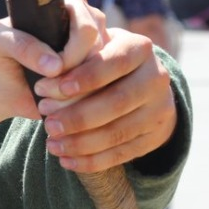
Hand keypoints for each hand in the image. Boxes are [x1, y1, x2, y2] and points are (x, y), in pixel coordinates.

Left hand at [0, 0, 100, 120]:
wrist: (4, 89)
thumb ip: (20, 44)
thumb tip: (55, 66)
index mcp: (66, 6)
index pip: (87, 26)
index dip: (73, 52)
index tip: (51, 70)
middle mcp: (88, 25)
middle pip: (100, 53)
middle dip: (72, 75)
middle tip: (42, 88)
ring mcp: (97, 52)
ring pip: (103, 77)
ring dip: (73, 95)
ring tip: (43, 99)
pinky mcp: (99, 79)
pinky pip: (100, 96)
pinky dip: (77, 106)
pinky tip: (54, 108)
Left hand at [32, 23, 177, 171]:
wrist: (140, 82)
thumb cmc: (100, 60)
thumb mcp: (91, 47)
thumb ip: (75, 52)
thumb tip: (48, 65)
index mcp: (139, 49)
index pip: (115, 62)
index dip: (86, 77)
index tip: (54, 89)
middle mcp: (157, 78)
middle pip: (117, 102)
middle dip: (78, 116)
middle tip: (48, 124)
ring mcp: (160, 109)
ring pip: (119, 132)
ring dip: (81, 143)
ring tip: (52, 145)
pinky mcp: (156, 136)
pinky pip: (123, 153)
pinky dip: (92, 160)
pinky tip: (67, 161)